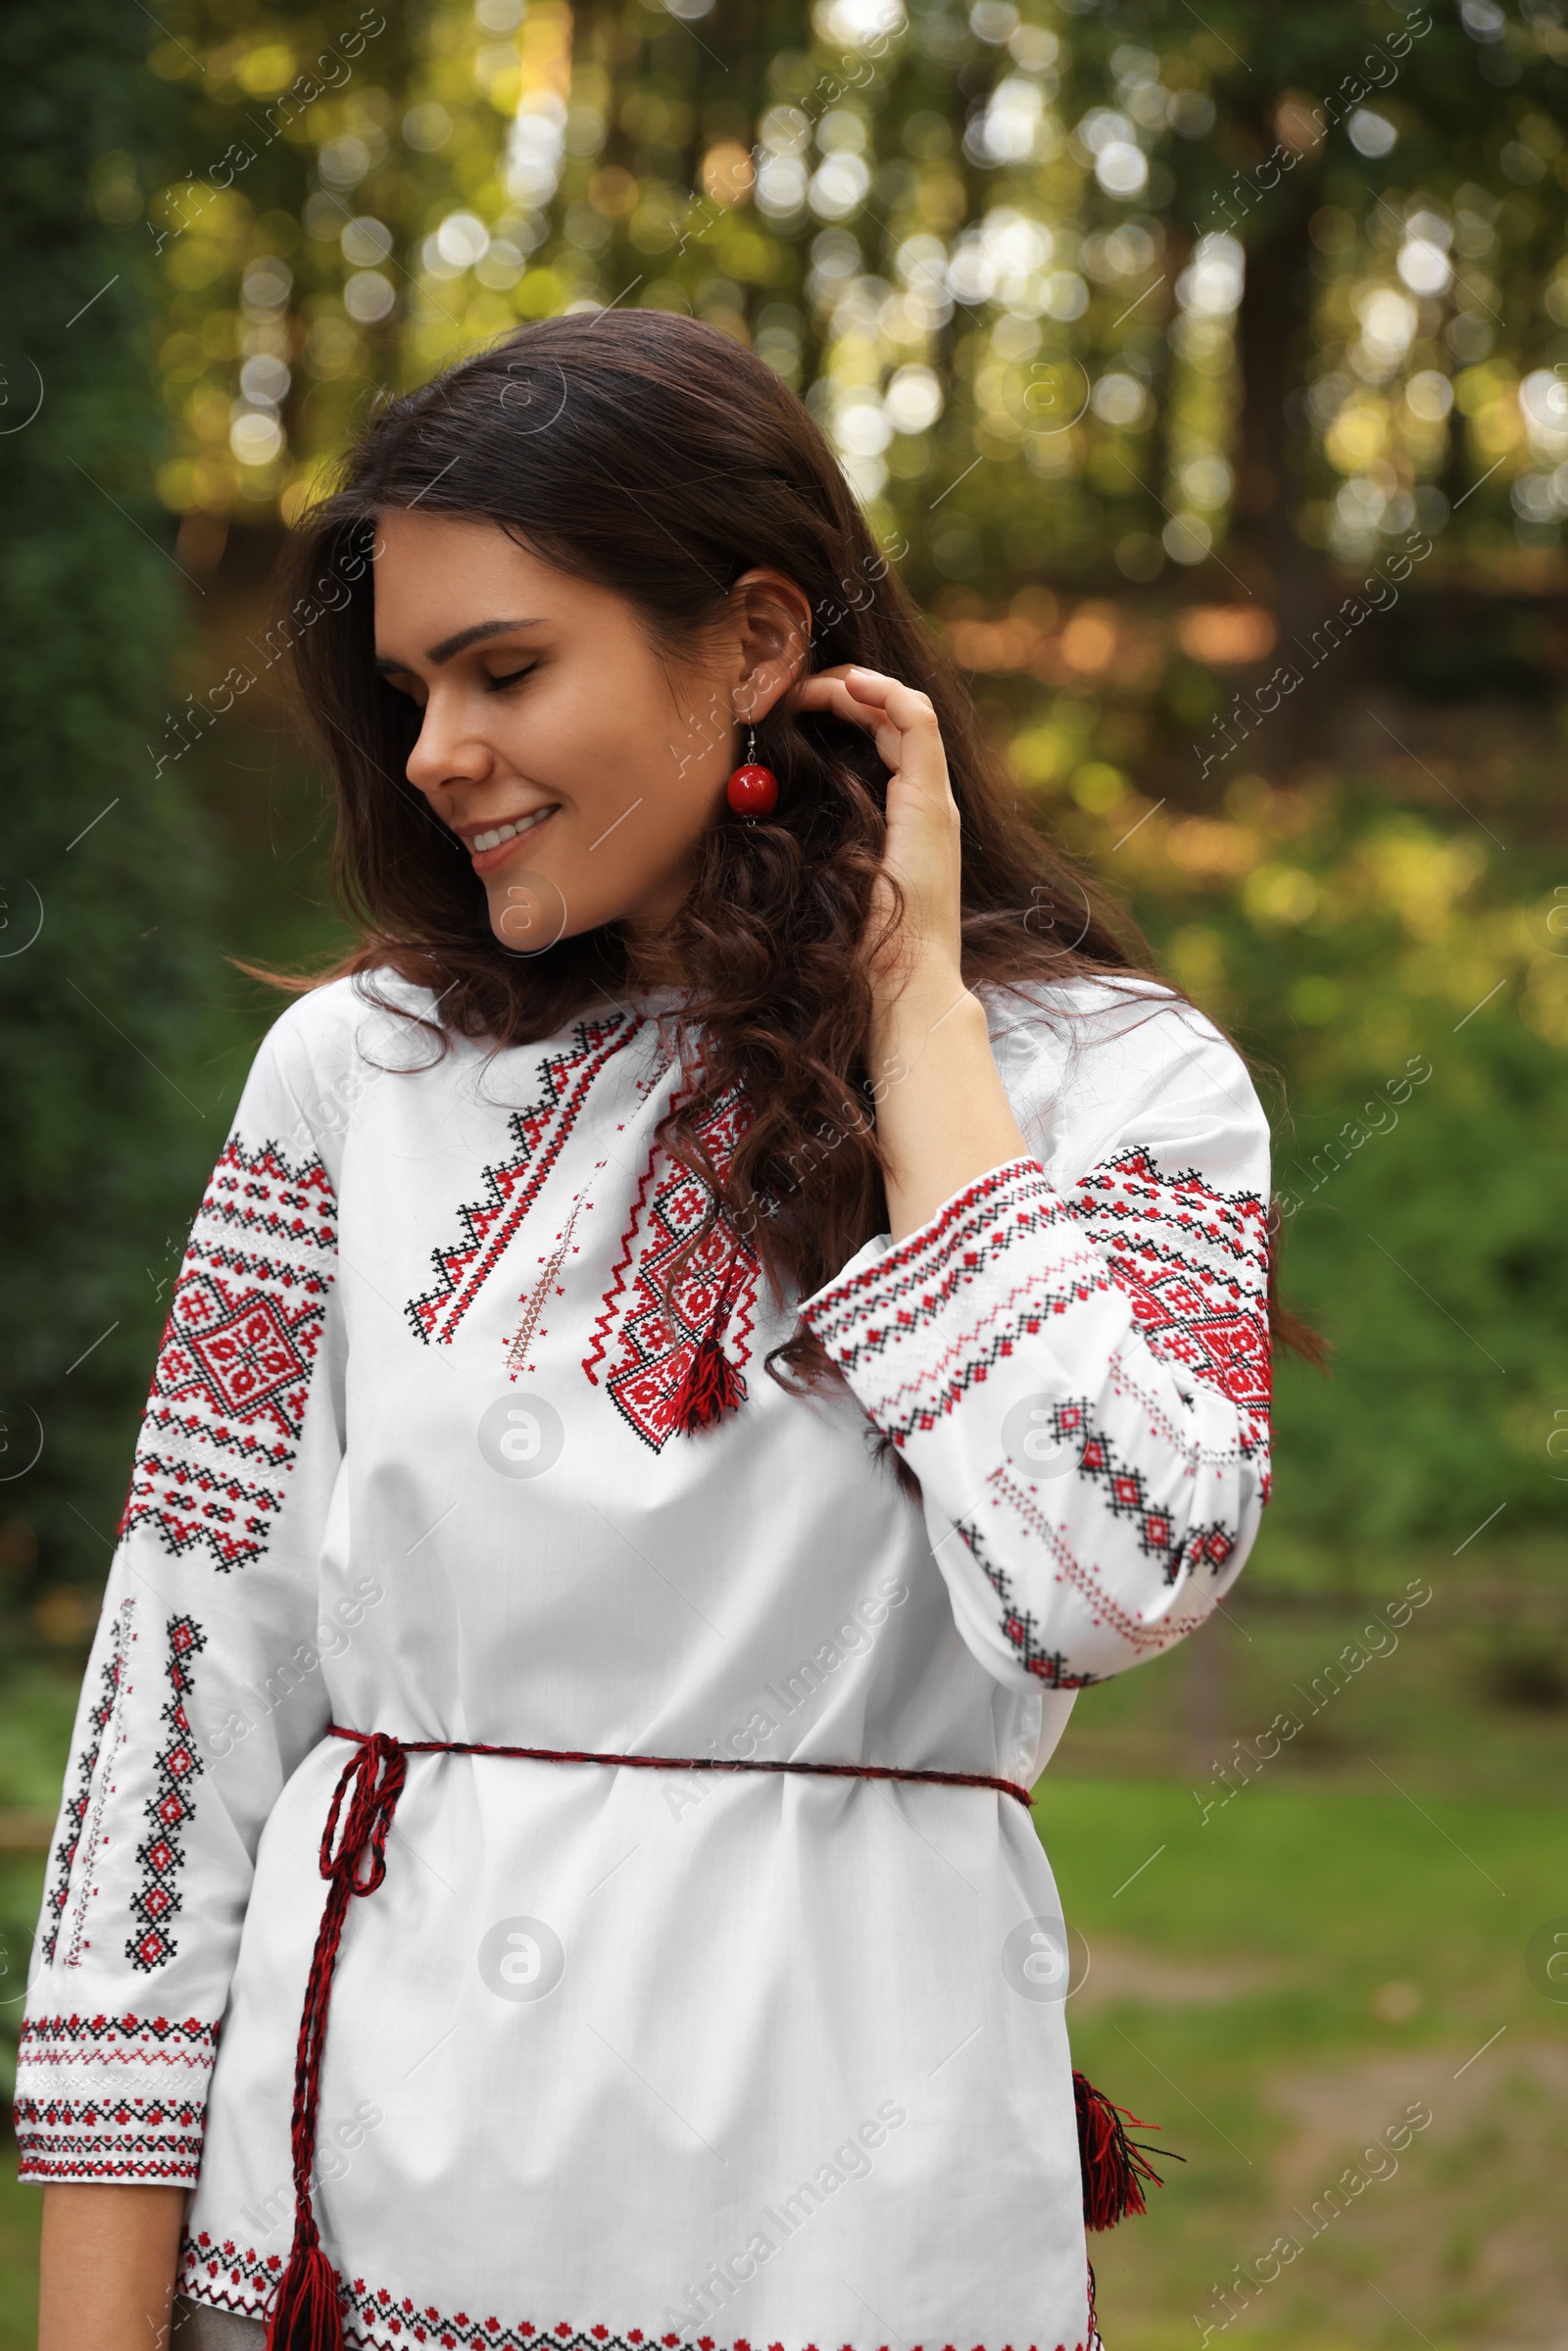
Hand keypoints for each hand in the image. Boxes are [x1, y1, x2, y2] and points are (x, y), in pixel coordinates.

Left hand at [792, 663, 967, 1043]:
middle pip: (895, 721)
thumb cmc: (859, 953)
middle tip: (799, 683)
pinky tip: (847, 686)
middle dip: (848, 691)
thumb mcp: (826, 884)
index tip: (794, 706)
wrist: (902, 988)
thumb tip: (752, 820)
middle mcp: (927, 806)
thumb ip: (807, 849)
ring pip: (908, 713)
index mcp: (906, 822)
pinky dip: (884, 693)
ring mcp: (933, 802)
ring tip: (815, 681)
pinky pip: (917, 722)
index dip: (845, 712)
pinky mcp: (930, 801)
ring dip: (860, 686)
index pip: (885, 743)